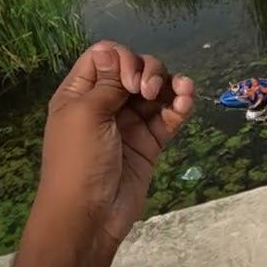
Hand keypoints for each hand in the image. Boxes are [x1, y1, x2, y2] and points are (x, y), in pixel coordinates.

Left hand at [39, 41, 195, 247]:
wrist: (88, 215)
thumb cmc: (78, 161)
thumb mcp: (86, 115)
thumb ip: (106, 82)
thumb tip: (112, 50)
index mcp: (80, 93)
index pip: (105, 56)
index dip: (122, 59)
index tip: (128, 81)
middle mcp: (106, 103)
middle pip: (135, 69)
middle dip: (148, 72)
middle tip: (146, 93)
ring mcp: (130, 123)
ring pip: (156, 90)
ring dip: (171, 84)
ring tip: (182, 92)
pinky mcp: (150, 142)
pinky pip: (169, 115)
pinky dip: (181, 105)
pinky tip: (187, 102)